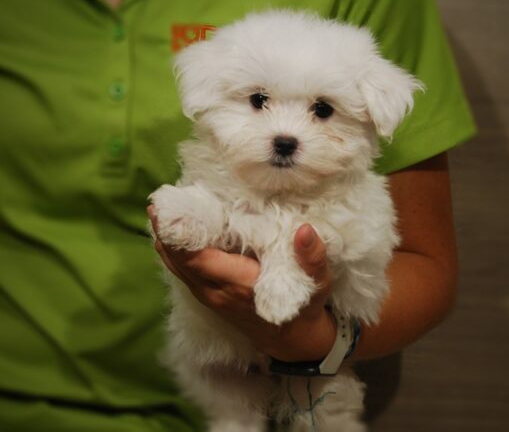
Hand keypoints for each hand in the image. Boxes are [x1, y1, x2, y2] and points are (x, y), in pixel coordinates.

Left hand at [148, 206, 335, 361]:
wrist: (293, 340)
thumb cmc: (304, 306)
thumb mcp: (317, 282)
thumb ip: (312, 258)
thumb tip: (304, 230)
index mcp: (241, 284)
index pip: (200, 260)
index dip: (182, 237)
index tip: (172, 211)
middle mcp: (219, 292)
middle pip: (181, 263)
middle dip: (167, 234)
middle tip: (158, 204)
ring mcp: (211, 297)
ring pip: (179, 269)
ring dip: (166, 243)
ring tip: (157, 212)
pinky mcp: (210, 297)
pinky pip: (184, 274)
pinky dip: (174, 255)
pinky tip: (169, 237)